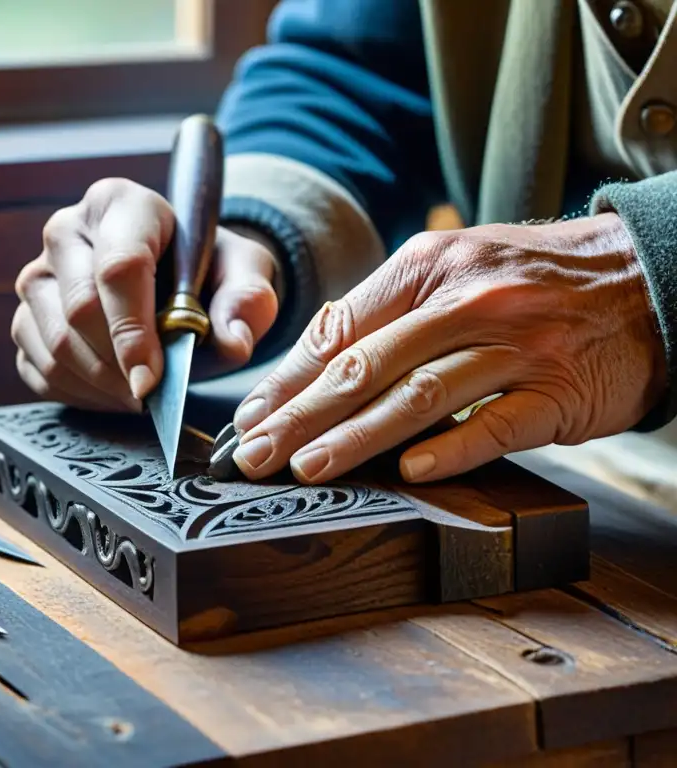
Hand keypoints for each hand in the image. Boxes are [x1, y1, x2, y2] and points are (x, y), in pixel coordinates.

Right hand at [12, 178, 279, 410]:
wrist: (178, 275)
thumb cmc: (207, 269)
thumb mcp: (244, 273)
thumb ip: (247, 302)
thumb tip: (232, 341)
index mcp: (120, 203)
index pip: (118, 267)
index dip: (134, 330)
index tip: (152, 379)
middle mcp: (67, 232)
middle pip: (80, 310)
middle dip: (119, 366)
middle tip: (154, 394)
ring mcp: (39, 275)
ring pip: (54, 345)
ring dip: (100, 385)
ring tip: (140, 395)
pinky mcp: (27, 317)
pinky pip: (39, 369)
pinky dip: (80, 394)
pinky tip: (114, 393)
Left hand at [229, 212, 666, 483]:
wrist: (642, 274)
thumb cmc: (531, 281)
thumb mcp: (456, 271)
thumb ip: (391, 314)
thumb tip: (316, 366)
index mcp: (427, 267)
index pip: (339, 329)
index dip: (288, 379)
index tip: (249, 416)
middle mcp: (464, 301)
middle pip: (365, 366)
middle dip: (300, 416)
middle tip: (253, 455)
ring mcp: (512, 345)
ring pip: (418, 396)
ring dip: (356, 437)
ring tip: (308, 468)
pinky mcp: (555, 388)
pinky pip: (494, 423)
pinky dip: (450, 448)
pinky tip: (408, 473)